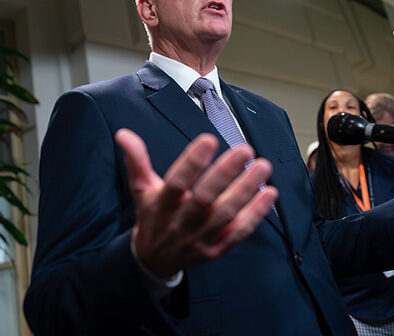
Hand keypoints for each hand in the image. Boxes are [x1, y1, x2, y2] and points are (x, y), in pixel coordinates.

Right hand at [115, 129, 277, 279]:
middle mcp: (181, 223)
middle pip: (204, 198)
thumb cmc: (152, 216)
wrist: (154, 260)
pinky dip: (255, 214)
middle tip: (244, 150)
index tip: (208, 140)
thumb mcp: (141, 189)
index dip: (191, 162)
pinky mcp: (216, 249)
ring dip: (246, 190)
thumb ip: (137, 160)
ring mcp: (200, 238)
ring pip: (225, 214)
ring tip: (262, 166)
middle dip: (225, 173)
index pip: (176, 183)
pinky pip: (238, 232)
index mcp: (161, 205)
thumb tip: (124, 135)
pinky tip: (269, 194)